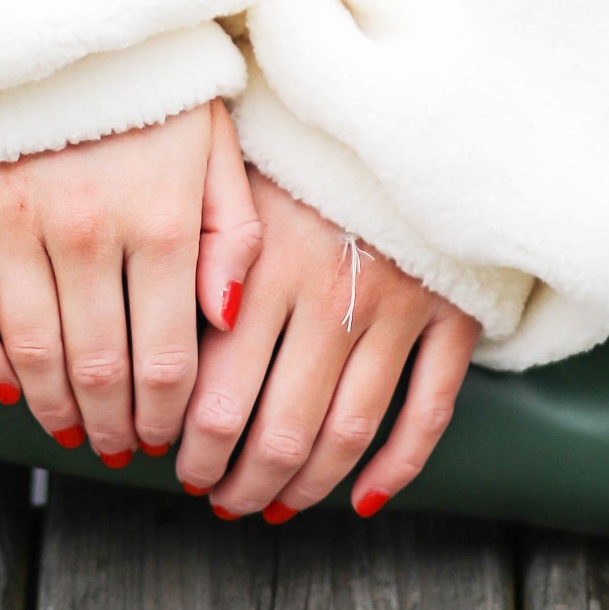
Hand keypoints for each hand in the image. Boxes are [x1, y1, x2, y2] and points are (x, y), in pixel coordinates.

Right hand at [0, 99, 261, 462]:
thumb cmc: (146, 74)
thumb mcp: (216, 140)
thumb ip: (232, 233)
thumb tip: (224, 322)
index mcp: (159, 216)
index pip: (166, 360)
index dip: (166, 416)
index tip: (165, 437)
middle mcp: (85, 225)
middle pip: (98, 369)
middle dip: (112, 425)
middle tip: (116, 445)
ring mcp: (10, 214)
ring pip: (31, 352)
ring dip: (53, 406)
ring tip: (69, 428)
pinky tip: (5, 387)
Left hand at [177, 172, 478, 519]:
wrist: (404, 105)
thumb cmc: (301, 145)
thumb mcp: (235, 175)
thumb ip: (199, 256)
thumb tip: (155, 351)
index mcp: (270, 259)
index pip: (219, 393)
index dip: (192, 448)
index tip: (174, 464)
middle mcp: (333, 291)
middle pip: (280, 429)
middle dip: (240, 481)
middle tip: (217, 497)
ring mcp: (399, 307)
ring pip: (346, 433)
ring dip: (303, 486)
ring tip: (270, 504)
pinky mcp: (453, 313)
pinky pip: (428, 413)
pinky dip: (396, 467)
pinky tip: (362, 499)